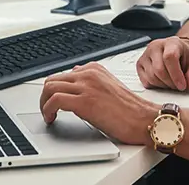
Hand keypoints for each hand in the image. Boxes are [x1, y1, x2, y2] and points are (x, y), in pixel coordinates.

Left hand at [39, 63, 158, 145]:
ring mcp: (86, 86)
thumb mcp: (108, 87)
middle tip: (47, 109)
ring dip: (44, 103)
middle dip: (45, 96)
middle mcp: (89, 74)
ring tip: (48, 115)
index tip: (52, 101)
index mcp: (94, 69)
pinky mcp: (84, 101)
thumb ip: (92, 81)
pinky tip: (51, 118)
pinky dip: (47, 110)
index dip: (54, 90)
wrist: (145, 119)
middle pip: (53, 79)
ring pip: (50, 88)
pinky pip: (54, 100)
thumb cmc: (131, 110)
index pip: (63, 74)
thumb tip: (74, 79)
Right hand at [136, 36, 188, 90]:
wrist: (177, 53)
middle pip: (159, 70)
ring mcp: (145, 55)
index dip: (176, 74)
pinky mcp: (139, 65)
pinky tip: (163, 81)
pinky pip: (145, 81)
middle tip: (179, 86)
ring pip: (152, 77)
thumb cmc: (185, 57)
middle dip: (171, 83)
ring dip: (164, 85)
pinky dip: (156, 86)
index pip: (170, 57)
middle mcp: (155, 46)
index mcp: (171, 42)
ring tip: (172, 82)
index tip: (182, 85)